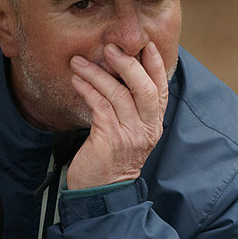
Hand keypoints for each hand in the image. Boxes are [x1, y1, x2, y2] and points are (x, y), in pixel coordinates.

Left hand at [64, 42, 168, 189]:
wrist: (102, 193)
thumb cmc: (111, 160)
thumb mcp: (128, 133)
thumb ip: (130, 110)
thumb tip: (118, 77)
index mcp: (153, 124)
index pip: (161, 89)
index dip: (156, 66)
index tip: (147, 45)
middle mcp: (146, 128)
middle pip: (144, 87)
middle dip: (128, 63)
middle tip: (111, 47)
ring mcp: (129, 134)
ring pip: (118, 94)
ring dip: (97, 73)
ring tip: (79, 62)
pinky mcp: (109, 139)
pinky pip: (100, 106)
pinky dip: (87, 90)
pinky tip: (76, 81)